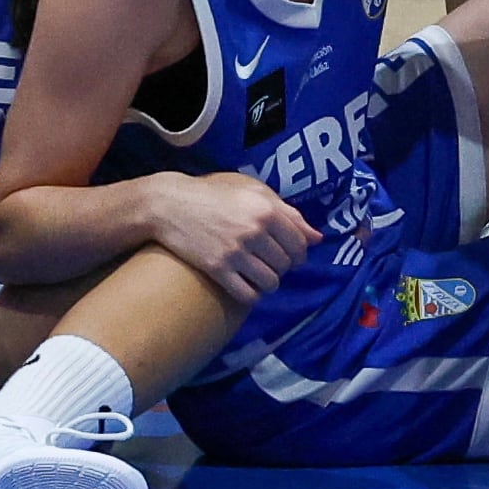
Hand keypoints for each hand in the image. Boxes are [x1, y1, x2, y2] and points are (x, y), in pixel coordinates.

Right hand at [142, 169, 315, 302]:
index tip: (288, 256)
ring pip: (271, 283)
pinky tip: (244, 284)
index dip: (298, 255)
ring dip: (267, 282)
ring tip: (256, 273)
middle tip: (266, 261)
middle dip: (280, 267)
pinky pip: (249, 295)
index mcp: (267, 209)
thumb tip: (317, 238)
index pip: (300, 245)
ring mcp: (235, 251)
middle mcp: (254, 230)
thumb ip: (288, 213)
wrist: (170, 205)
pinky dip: (251, 294)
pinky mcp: (217, 269)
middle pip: (286, 265)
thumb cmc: (215, 196)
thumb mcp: (253, 193)